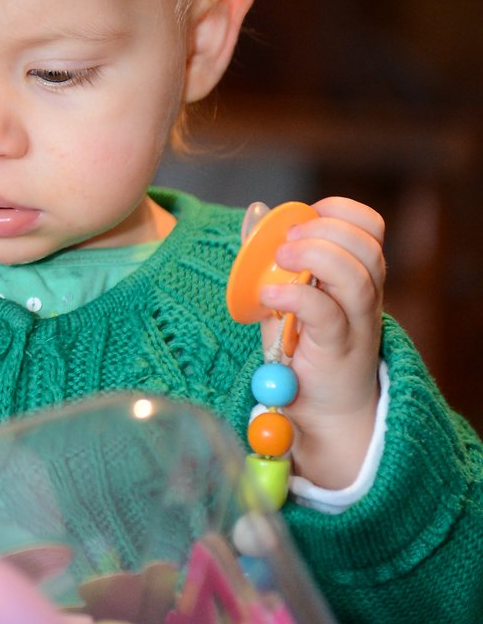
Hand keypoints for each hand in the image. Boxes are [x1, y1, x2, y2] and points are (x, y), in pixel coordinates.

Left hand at [255, 196, 384, 488]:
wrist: (322, 411)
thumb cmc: (303, 349)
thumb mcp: (286, 298)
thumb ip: (273, 264)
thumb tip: (252, 219)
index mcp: (357, 275)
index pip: (370, 228)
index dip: (341, 212)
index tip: (306, 213)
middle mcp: (365, 297)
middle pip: (368, 248)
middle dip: (328, 231)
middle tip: (288, 239)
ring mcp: (357, 325)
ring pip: (358, 279)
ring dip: (317, 256)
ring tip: (283, 256)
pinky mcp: (339, 351)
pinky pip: (327, 315)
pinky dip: (297, 297)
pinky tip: (271, 295)